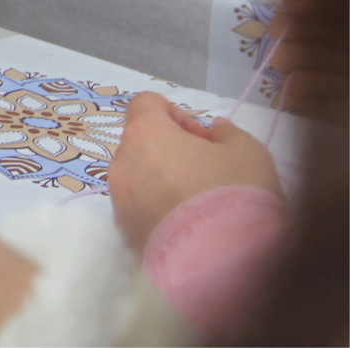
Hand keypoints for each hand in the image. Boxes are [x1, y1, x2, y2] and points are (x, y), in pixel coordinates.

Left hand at [109, 93, 283, 251]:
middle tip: (206, 171)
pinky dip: (159, 210)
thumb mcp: (248, 151)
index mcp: (145, 133)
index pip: (145, 103)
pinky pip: (139, 209)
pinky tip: (189, 227)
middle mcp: (121, 162)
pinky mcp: (125, 232)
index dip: (175, 114)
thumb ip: (227, 133)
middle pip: (140, 142)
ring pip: (138, 177)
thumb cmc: (236, 194)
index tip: (201, 138)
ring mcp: (119, 199)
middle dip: (170, 150)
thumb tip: (213, 130)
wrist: (224, 263)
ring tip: (199, 203)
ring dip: (163, 181)